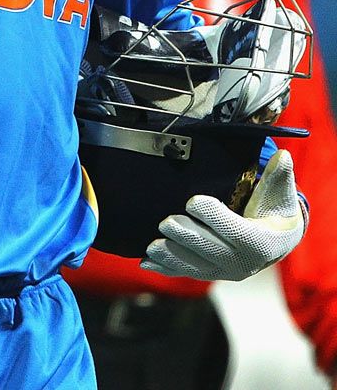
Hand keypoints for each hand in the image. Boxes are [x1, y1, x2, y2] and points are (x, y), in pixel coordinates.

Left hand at [142, 149, 305, 280]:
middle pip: (211, 250)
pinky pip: (187, 272)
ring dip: (172, 256)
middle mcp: (243, 262)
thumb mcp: (279, 193)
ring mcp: (225, 271)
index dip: (212, 216)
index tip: (192, 201)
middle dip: (187, 236)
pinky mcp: (210, 273)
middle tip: (166, 222)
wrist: (276, 241)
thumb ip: (279, 175)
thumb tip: (282, 156)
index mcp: (260, 242)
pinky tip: (146, 263)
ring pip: (195, 265)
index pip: (235, 230)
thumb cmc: (273, 210)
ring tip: (151, 246)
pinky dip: (167, 268)